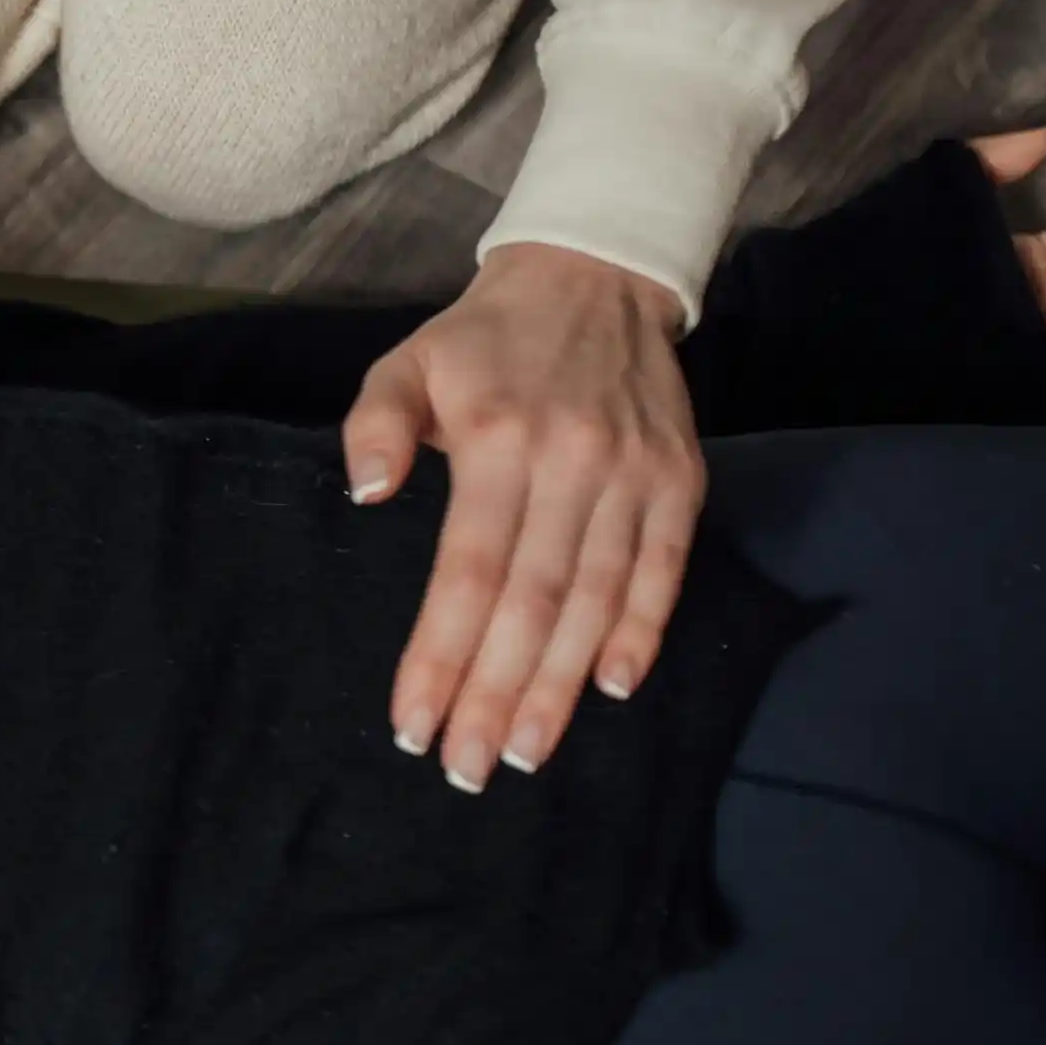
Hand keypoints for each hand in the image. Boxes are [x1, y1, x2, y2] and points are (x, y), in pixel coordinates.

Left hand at [342, 244, 698, 790]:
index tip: (414, 722)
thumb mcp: (405, 362)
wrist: (595, 276)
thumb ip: (375, 426)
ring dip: (561, 683)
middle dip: (496, 693)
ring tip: (527, 752)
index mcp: (496, 438)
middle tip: (468, 767)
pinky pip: (664, 568)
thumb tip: (366, 493)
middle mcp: (570, 461)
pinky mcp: (679, 478)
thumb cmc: (483, 341)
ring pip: (598, 598)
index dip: (441, 654)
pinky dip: (643, 631)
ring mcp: (633, 473)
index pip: (466, 571)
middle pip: (532, 601)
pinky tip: (613, 689)